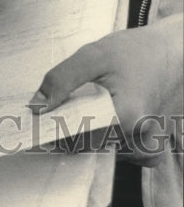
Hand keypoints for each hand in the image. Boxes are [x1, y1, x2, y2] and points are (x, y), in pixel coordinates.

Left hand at [29, 16, 183, 166]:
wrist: (172, 52)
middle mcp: (139, 137)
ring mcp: (148, 144)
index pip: (76, 140)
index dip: (53, 131)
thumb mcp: (93, 55)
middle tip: (62, 109)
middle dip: (69, 132)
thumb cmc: (136, 51)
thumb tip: (37, 107)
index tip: (39, 121)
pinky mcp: (152, 145)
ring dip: (90, 136)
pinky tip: (107, 121)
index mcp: (125, 116)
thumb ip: (62, 80)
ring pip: (105, 152)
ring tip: (90, 107)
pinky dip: (112, 142)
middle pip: (89, 147)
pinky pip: (125, 155)